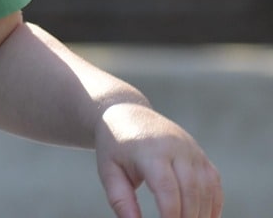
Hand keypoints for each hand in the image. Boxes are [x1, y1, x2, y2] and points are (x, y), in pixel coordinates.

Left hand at [94, 102, 222, 217]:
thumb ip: (121, 200)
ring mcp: (191, 150)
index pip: (166, 188)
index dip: (170, 214)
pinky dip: (213, 204)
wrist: (128, 114)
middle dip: (189, 217)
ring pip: (207, 187)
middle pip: (191, 190)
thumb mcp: (109, 171)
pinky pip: (213, 182)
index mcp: (150, 151)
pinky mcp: (200, 154)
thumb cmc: (115, 147)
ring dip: (202, 214)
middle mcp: (176, 147)